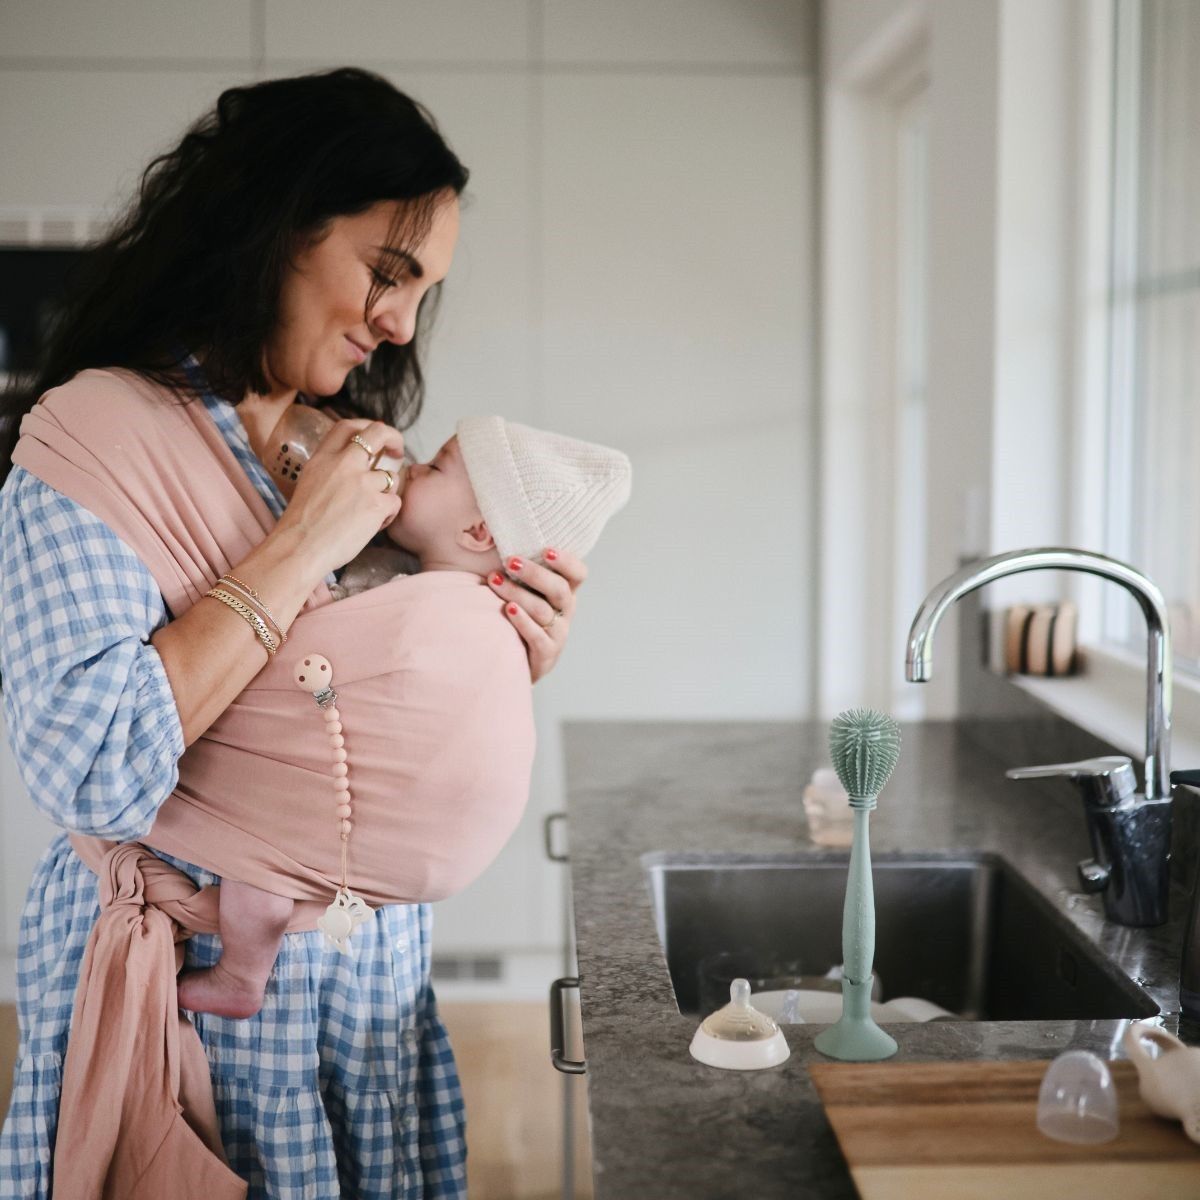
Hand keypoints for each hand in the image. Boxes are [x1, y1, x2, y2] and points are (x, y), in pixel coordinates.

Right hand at [274, 418, 405, 578]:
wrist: (299, 549)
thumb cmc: (301, 525)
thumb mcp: (309, 483)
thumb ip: (331, 471)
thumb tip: (352, 466)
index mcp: (323, 458)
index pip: (348, 426)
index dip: (367, 426)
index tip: (376, 438)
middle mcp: (343, 464)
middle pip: (378, 433)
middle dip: (394, 437)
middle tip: (397, 451)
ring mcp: (362, 483)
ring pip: (392, 477)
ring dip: (388, 493)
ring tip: (372, 512)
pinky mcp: (376, 504)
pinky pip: (395, 503)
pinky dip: (388, 515)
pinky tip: (373, 526)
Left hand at [486, 549, 586, 682]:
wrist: (520, 660)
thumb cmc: (521, 615)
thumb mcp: (528, 592)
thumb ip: (522, 570)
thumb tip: (491, 535)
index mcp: (565, 592)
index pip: (578, 573)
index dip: (567, 561)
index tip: (546, 549)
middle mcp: (566, 611)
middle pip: (559, 589)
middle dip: (535, 573)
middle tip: (511, 561)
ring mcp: (558, 633)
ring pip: (543, 610)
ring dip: (518, 593)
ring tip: (495, 581)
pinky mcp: (547, 653)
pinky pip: (537, 636)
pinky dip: (523, 621)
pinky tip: (508, 609)